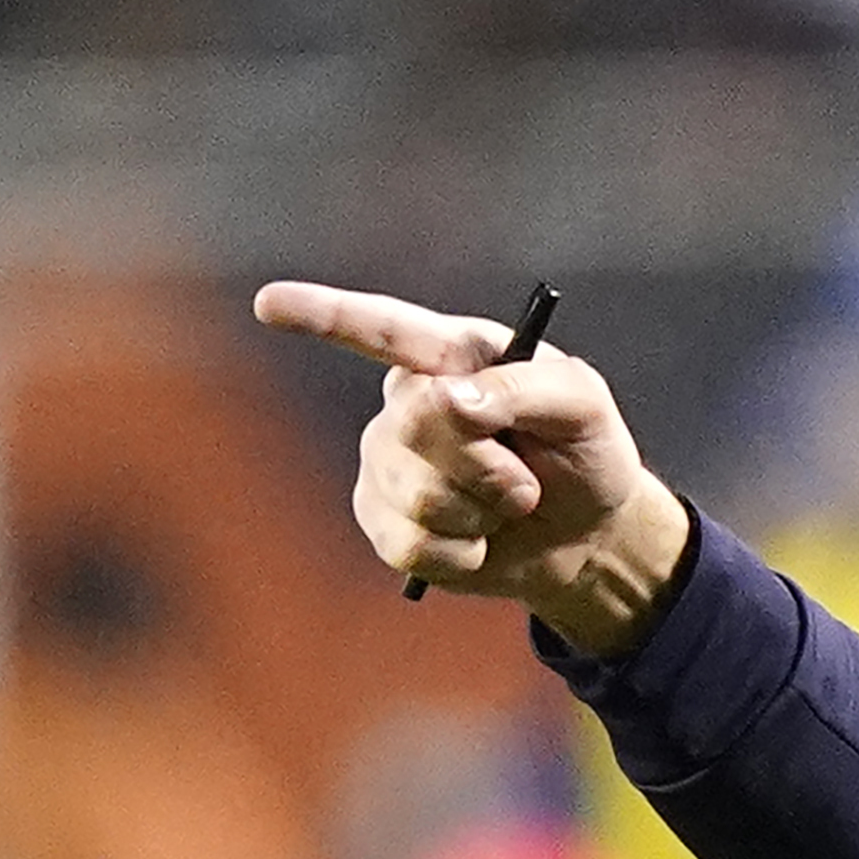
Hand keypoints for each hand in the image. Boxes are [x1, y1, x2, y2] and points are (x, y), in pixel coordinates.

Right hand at [251, 282, 692, 655]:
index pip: (381, 329)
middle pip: (417, 427)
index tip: (270, 305)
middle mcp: (406, 400)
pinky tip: (480, 539)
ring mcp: (385, 460)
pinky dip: (464, 553)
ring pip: (417, 494)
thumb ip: (523, 388)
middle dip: (489, 464)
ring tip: (508, 503)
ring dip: (483, 511)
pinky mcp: (383, 520)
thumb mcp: (580, 404)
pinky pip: (412, 545)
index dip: (323, 315)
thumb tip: (450, 398)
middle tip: (525, 477)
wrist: (588, 532)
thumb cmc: (584, 450)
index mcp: (451, 355)